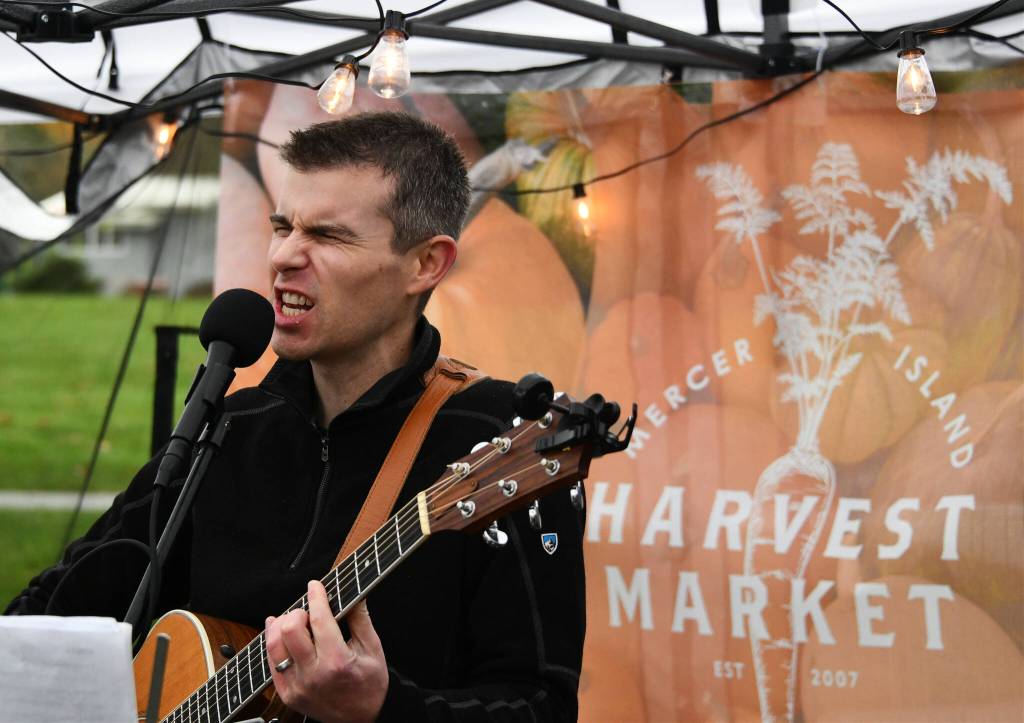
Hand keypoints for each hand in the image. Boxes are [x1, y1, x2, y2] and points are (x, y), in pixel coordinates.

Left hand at [266, 580, 387, 722]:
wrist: (361, 720)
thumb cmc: (369, 685)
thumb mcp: (373, 650)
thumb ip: (361, 620)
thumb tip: (355, 594)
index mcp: (338, 661)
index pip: (319, 619)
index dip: (316, 597)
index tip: (315, 586)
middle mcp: (314, 674)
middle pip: (289, 630)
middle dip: (297, 612)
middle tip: (307, 610)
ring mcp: (297, 686)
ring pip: (274, 646)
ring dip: (279, 626)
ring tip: (291, 619)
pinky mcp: (288, 694)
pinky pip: (271, 664)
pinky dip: (273, 645)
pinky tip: (279, 634)